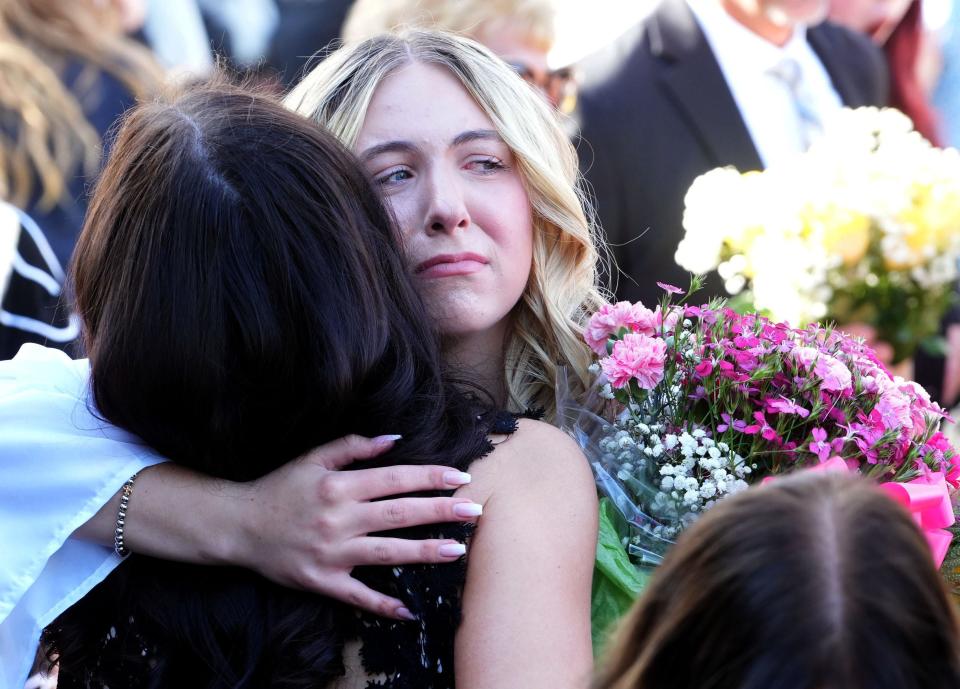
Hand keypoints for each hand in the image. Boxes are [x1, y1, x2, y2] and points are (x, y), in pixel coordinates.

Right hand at [230, 434, 479, 619]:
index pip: (395, 479)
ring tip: (457, 550)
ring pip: (387, 553)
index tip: (461, 477)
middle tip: (474, 511)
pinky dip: (382, 605)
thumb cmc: (279, 488)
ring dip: (424, 552)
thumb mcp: (312, 458)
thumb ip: (353, 446)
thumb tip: (394, 439)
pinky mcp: (322, 581)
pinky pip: (357, 596)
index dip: (430, 477)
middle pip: (399, 514)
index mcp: (338, 486)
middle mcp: (338, 519)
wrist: (238, 526)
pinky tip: (408, 610)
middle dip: (440, 511)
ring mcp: (331, 553)